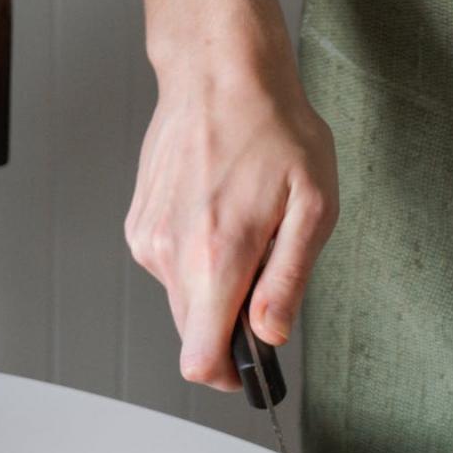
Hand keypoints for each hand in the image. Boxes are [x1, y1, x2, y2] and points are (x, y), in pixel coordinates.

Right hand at [128, 0, 337, 387]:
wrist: (218, 76)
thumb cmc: (271, 129)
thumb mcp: (313, 205)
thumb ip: (288, 280)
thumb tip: (270, 334)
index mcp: (216, 256)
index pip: (200, 361)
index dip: (229, 376)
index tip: (250, 369)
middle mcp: (171, 255)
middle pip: (193, 336)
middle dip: (228, 325)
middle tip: (261, 282)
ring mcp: (148, 242)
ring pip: (182, 302)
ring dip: (213, 287)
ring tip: (240, 232)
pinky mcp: (138, 229)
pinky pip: (168, 270)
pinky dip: (194, 259)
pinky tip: (215, 216)